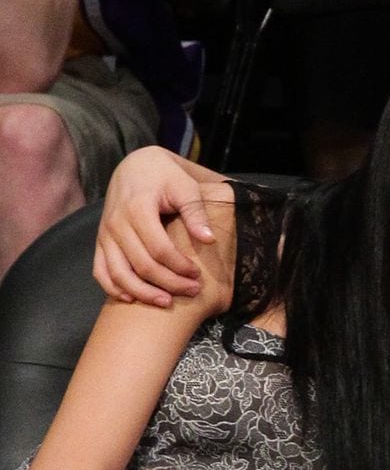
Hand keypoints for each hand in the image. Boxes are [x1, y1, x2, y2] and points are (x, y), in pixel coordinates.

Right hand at [94, 148, 218, 305]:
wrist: (135, 166)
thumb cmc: (165, 177)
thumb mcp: (185, 186)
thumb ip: (196, 212)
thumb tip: (209, 239)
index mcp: (137, 208)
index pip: (159, 249)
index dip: (179, 266)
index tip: (197, 274)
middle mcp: (117, 224)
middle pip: (142, 265)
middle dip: (169, 283)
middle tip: (192, 291)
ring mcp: (106, 234)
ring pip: (118, 273)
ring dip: (142, 293)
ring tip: (166, 303)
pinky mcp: (100, 241)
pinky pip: (100, 270)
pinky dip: (113, 288)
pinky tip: (132, 299)